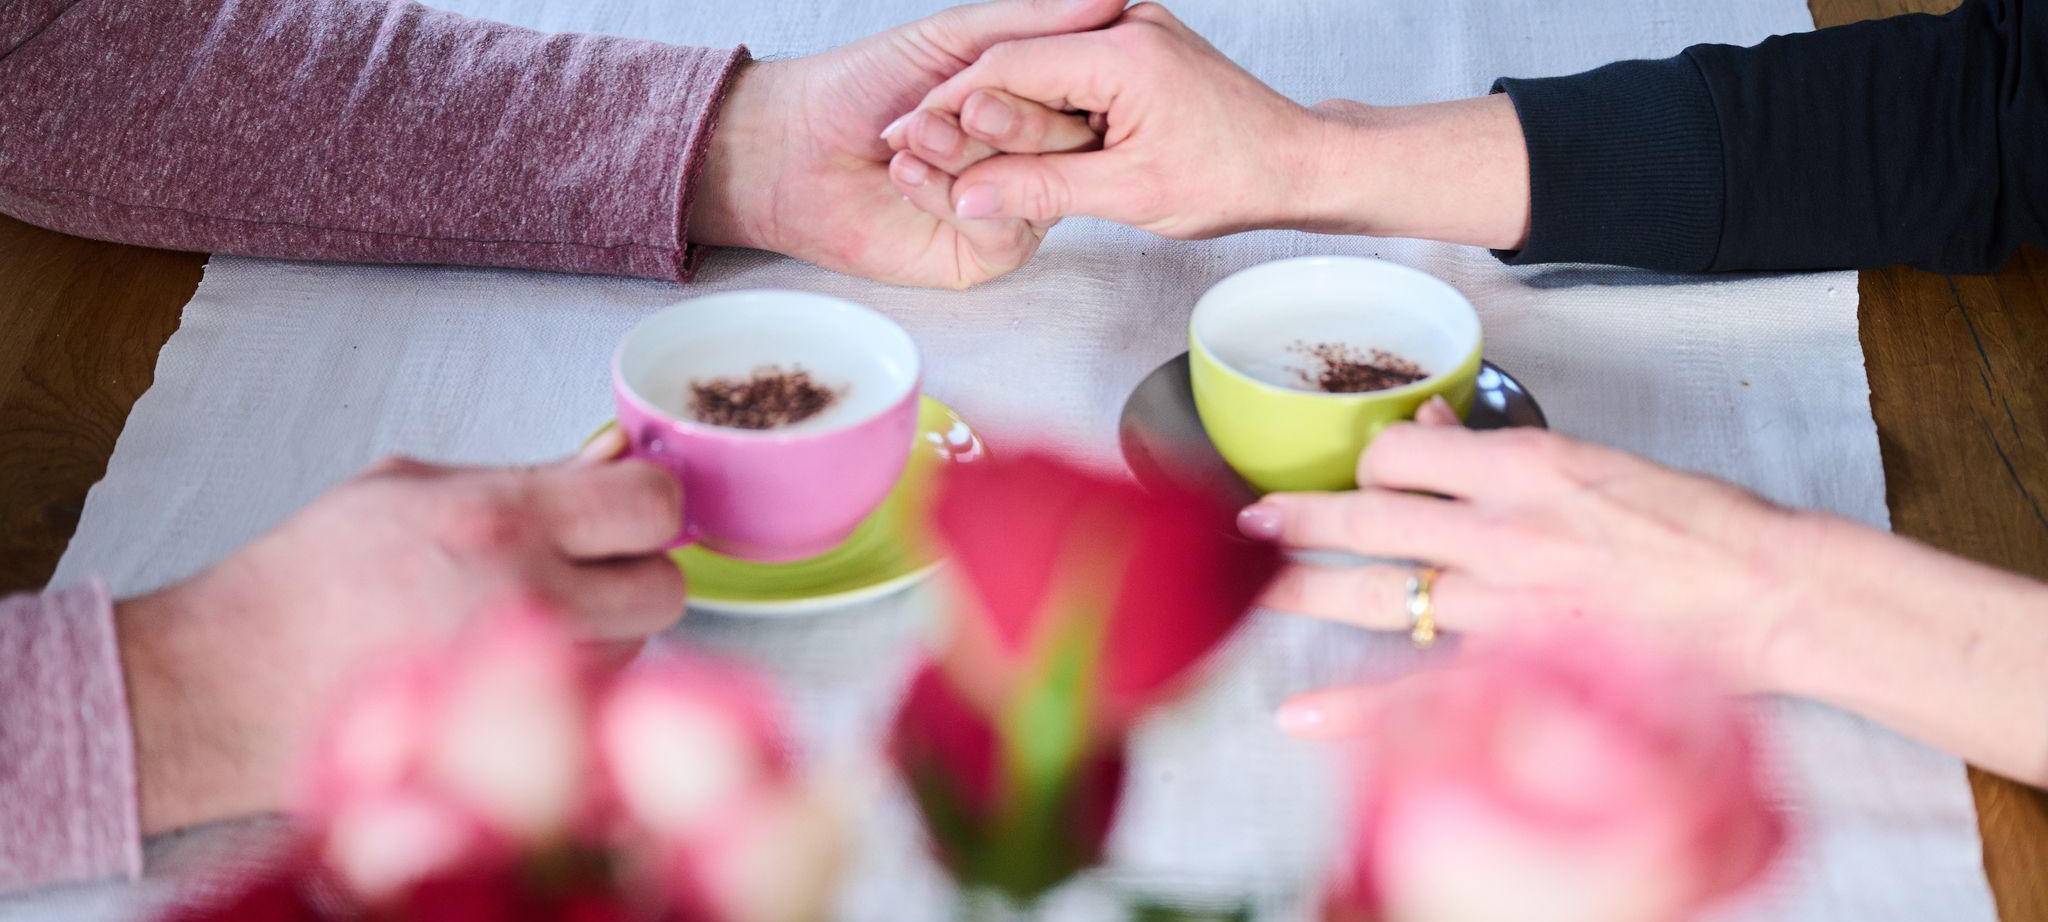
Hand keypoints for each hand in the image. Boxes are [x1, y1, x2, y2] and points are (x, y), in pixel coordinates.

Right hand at [115, 456, 684, 833]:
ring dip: (609, 629)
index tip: (626, 505)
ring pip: (637, 648)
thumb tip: (614, 459)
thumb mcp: (407, 487)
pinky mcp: (518, 736)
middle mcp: (527, 598)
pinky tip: (513, 661)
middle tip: (590, 564)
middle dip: (640, 571)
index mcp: (501, 520)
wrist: (231, 684)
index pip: (652, 504)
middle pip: (666, 587)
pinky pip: (595, 699)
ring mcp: (527, 677)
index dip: (650, 502)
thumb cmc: (310, 579)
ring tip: (528, 614)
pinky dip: (579, 679)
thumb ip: (526, 475)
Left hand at [686, 0, 1125, 288]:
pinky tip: (905, 174)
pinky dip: (950, 197)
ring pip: (1032, 188)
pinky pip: (1001, 229)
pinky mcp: (984, 252)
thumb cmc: (861, 86)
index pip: (1076, 95)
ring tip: (910, 137)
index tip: (1004, 70)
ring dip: (963, 156)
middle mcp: (1028, 157)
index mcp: (1029, 103)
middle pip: (1062, 146)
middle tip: (956, 108)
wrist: (792, 148)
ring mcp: (1011, 205)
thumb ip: (1028, 21)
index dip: (1048, 81)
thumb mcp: (950, 37)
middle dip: (1001, 123)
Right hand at [887, 3, 1322, 238]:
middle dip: (961, 107)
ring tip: (946, 147)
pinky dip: (1032, 105)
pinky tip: (1001, 137)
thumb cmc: (1235, 175)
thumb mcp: (1130, 194)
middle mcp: (1126, 25)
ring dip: (994, 108)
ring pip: (1038, 67)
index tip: (906, 137)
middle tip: (910, 145)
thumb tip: (966, 199)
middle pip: (1017, 61)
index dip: (949, 106)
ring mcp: (1132, 32)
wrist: (1297, 161)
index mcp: (1125, 52)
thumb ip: (1040, 190)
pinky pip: (1066, 72)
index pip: (1009, 67)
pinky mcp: (1135, 50)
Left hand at [1236, 401, 1807, 696]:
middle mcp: (1503, 531)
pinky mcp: (1524, 666)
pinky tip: (1300, 714)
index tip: (1360, 471)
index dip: (1369, 459)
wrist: (1769, 594)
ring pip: (1379, 594)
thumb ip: (1499, 448)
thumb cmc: (1695, 523)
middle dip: (1299, 518)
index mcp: (1525, 466)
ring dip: (1304, 588)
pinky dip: (1355, 706)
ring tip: (1251, 583)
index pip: (1403, 452)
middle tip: (1252, 518)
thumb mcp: (1593, 458)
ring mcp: (1509, 604)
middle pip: (1370, 518)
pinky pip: (1422, 690)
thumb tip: (1428, 424)